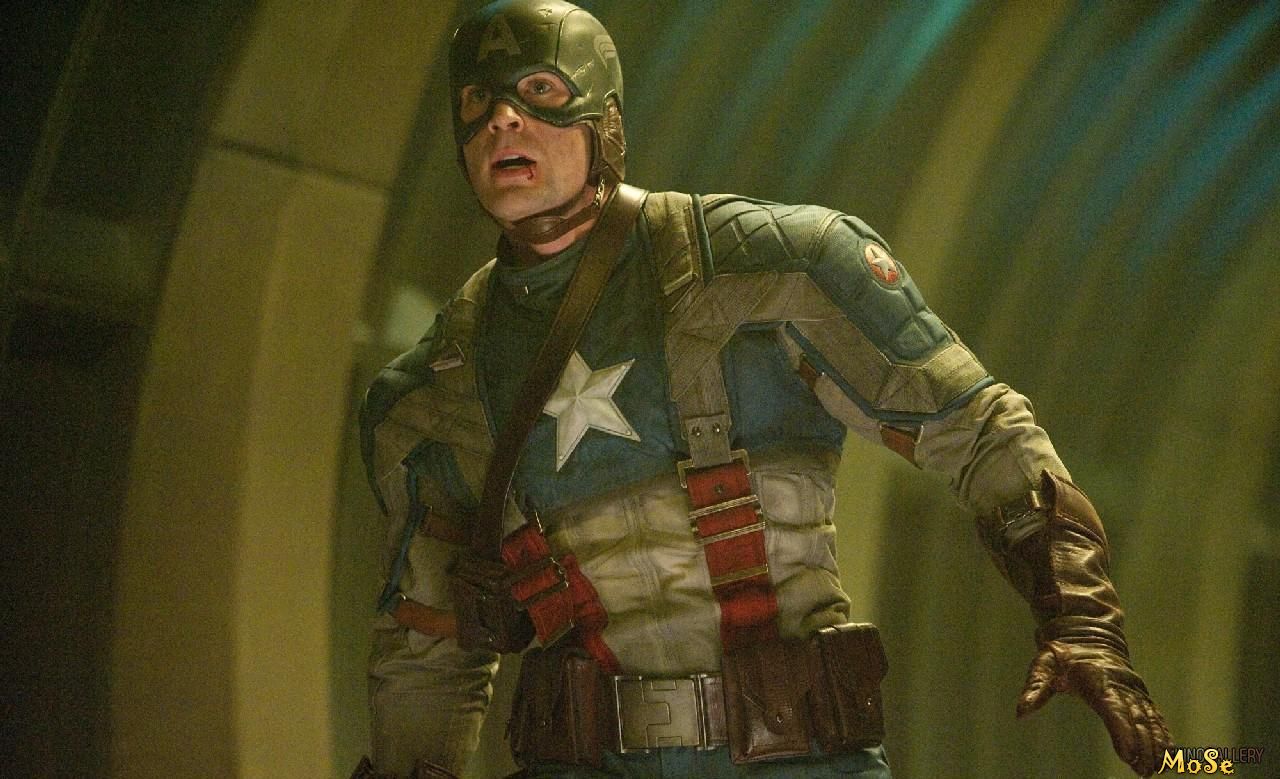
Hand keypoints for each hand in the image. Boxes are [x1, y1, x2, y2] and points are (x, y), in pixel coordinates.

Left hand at [1017, 639, 1172, 776]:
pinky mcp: (1139, 694)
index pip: (1112, 708)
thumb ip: (1035, 688)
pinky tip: (1168, 753)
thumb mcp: (1043, 664)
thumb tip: (1021, 712)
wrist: (1087, 632)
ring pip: (1148, 719)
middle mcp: (1120, 686)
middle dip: (1142, 746)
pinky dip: (1162, 733)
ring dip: (1155, 744)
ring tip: (1159, 768)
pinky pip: (1154, 715)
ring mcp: (1132, 690)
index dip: (1121, 730)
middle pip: (1135, 719)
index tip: (1128, 753)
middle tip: (1144, 771)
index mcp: (1097, 679)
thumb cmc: (1062, 653)